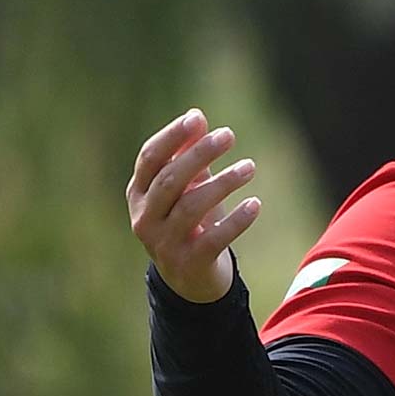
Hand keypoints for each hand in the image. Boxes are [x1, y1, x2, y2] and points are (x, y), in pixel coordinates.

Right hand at [127, 108, 261, 302]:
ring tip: (250, 167)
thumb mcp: (187, 187)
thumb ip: (189, 154)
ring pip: (191, 207)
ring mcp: (164, 244)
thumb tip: (197, 116)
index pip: (150, 158)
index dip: (172, 136)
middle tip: (229, 135)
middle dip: (200, 155)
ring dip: (223, 183)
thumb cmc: (189, 221)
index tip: (197, 118)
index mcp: (139, 194)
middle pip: (170, 180)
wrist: (191, 279)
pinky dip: (236, 221)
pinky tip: (255, 204)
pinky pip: (213, 239)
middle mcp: (145, 219)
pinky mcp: (188, 264)